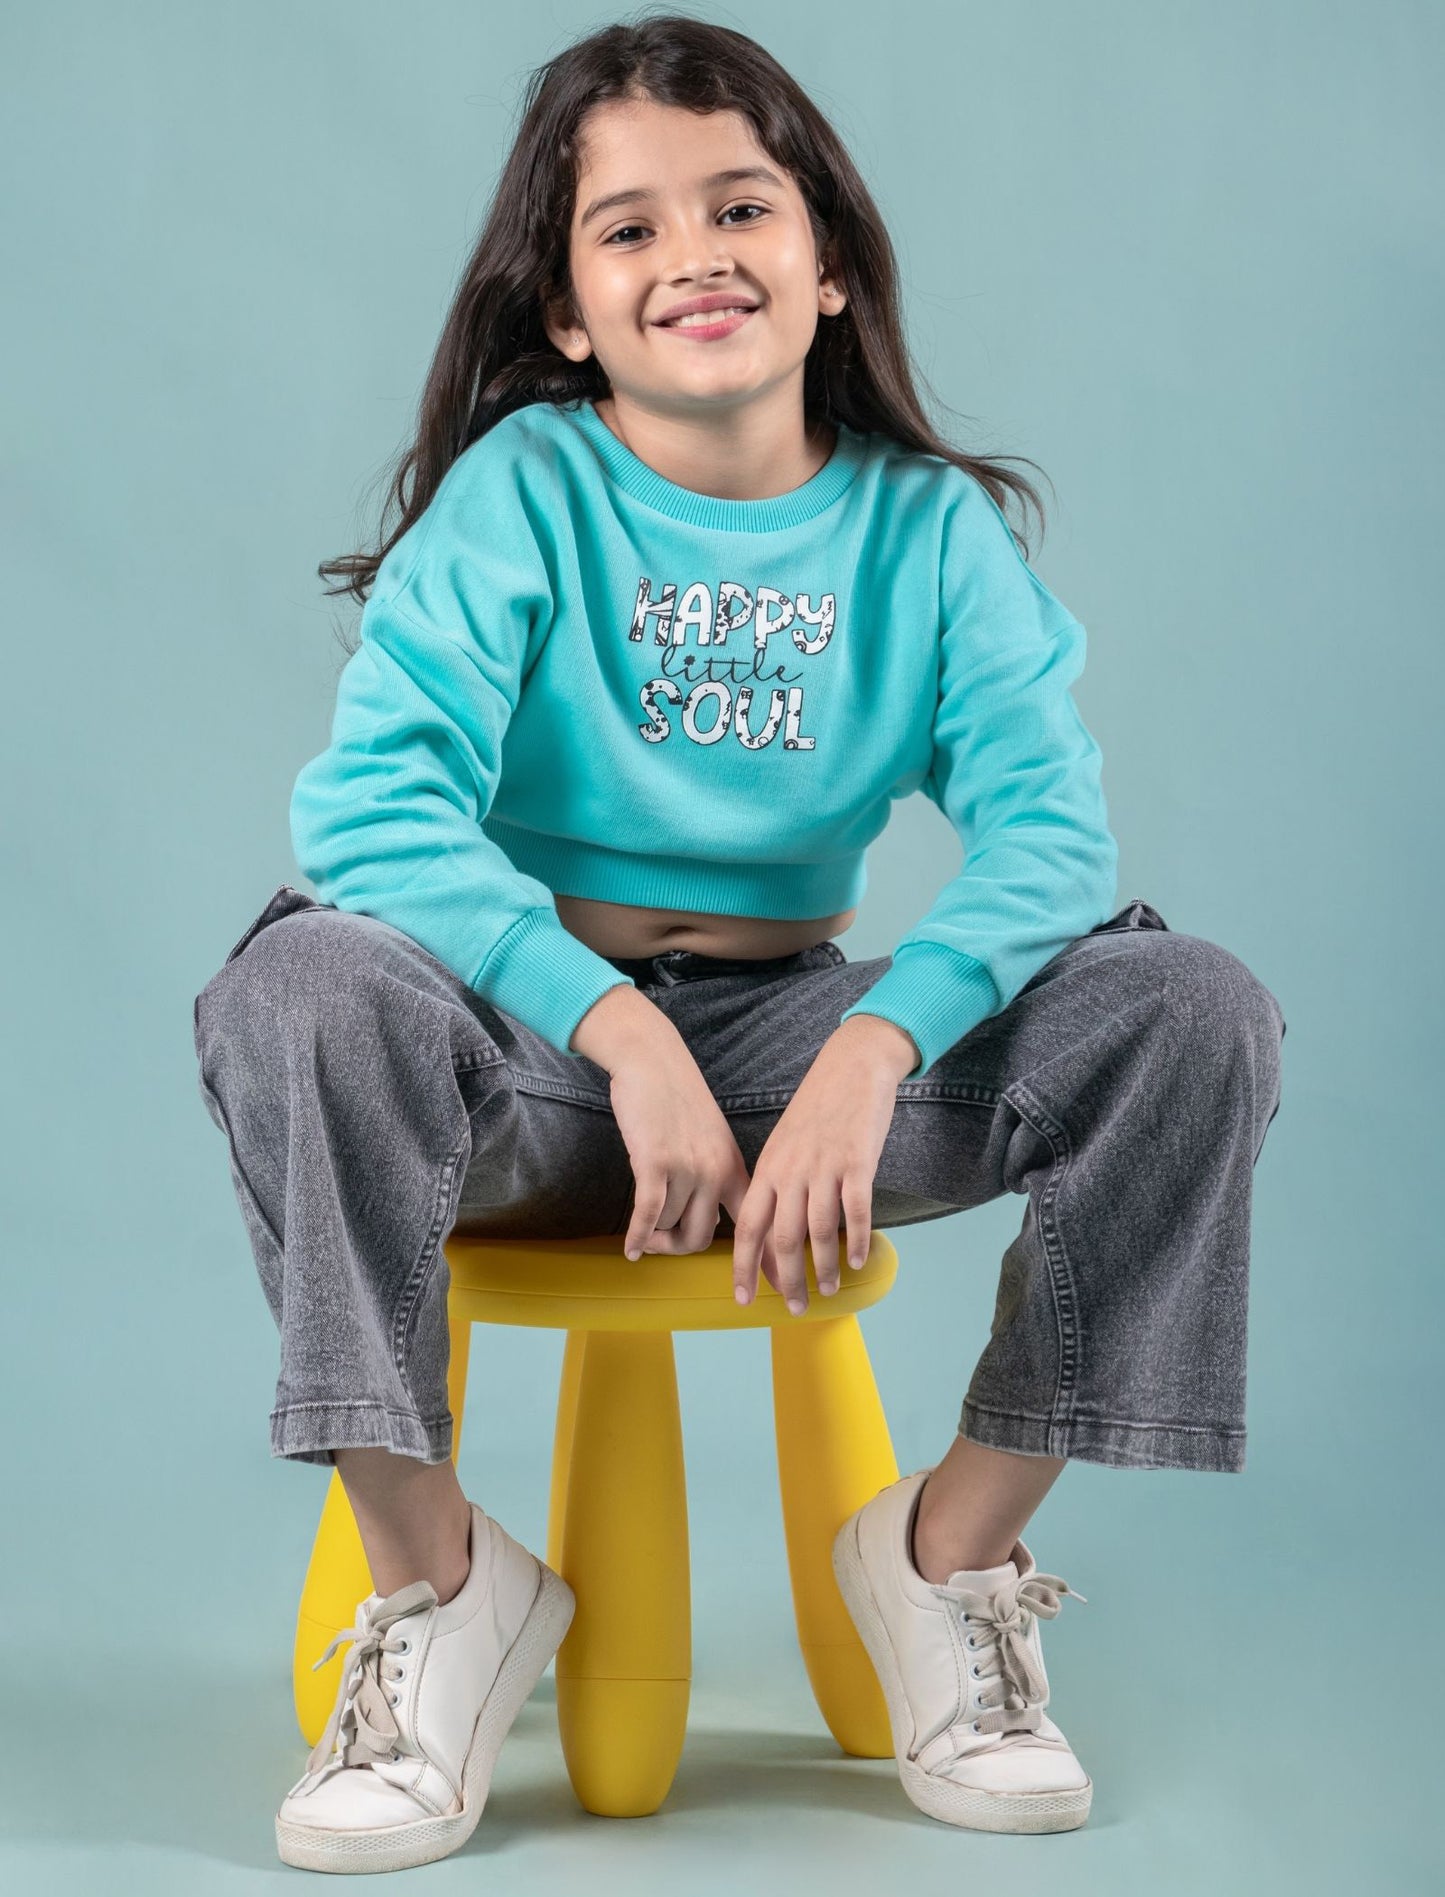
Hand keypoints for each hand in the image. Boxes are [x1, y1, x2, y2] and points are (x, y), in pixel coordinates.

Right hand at [606, 1024, 786, 1295]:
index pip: (760, 1224)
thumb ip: (717, 1176)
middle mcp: (717, 1172)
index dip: (767, 1261)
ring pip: (672, 1227)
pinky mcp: (656, 1164)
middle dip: (678, 1250)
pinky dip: (637, 1237)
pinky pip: (648, 1216)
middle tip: (660, 1248)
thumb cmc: (678, 1101)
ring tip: (642, 1234)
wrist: (653, 1062)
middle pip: (703, 1239)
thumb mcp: (712, 1139)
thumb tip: (712, 1218)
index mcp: (737, 1168)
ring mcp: (688, 1169)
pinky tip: (630, 1250)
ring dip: (654, 1238)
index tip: (776, 1291)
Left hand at [731, 1015, 918, 1314]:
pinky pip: (855, 1211)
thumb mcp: (784, 1144)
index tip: (743, 1298)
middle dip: (787, 1280)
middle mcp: (791, 1171)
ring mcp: (824, 1167)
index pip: (747, 1227)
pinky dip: (855, 1240)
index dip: (743, 1267)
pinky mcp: (857, 1161)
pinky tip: (857, 1260)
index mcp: (767, 1168)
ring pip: (819, 1232)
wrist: (851, 1065)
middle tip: (796, 1308)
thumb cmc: (817, 1107)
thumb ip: (777, 1185)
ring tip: (828, 1290)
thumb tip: (772, 1232)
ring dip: (824, 1268)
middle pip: (782, 1239)